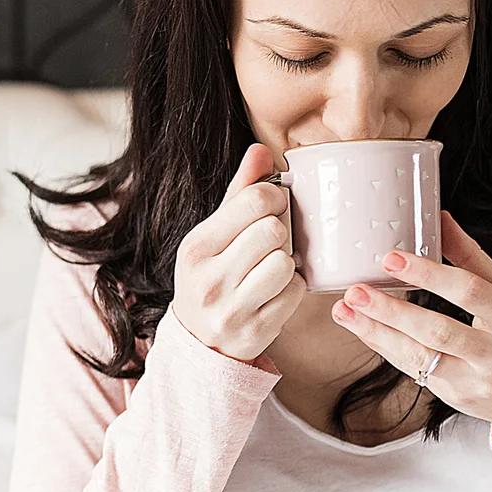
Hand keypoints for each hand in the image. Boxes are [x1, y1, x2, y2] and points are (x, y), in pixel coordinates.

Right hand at [172, 142, 309, 361]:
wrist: (200, 341)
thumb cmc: (212, 276)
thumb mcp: (213, 234)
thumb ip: (238, 192)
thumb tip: (261, 150)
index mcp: (196, 247)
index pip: (254, 201)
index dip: (275, 198)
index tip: (273, 208)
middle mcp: (209, 279)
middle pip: (273, 231)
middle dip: (281, 232)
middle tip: (273, 241)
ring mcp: (231, 309)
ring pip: (285, 263)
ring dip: (287, 262)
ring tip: (272, 268)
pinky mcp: (256, 331)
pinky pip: (295, 293)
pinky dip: (293, 288)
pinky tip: (276, 290)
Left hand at [327, 209, 491, 437]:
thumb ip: (471, 258)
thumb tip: (439, 216)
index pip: (469, 291)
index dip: (429, 274)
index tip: (391, 257)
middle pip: (439, 330)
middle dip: (392, 311)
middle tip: (356, 290)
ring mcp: (474, 380)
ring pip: (419, 356)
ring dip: (376, 333)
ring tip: (344, 310)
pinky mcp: (455, 398)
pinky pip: (413, 370)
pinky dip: (385, 347)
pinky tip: (362, 328)